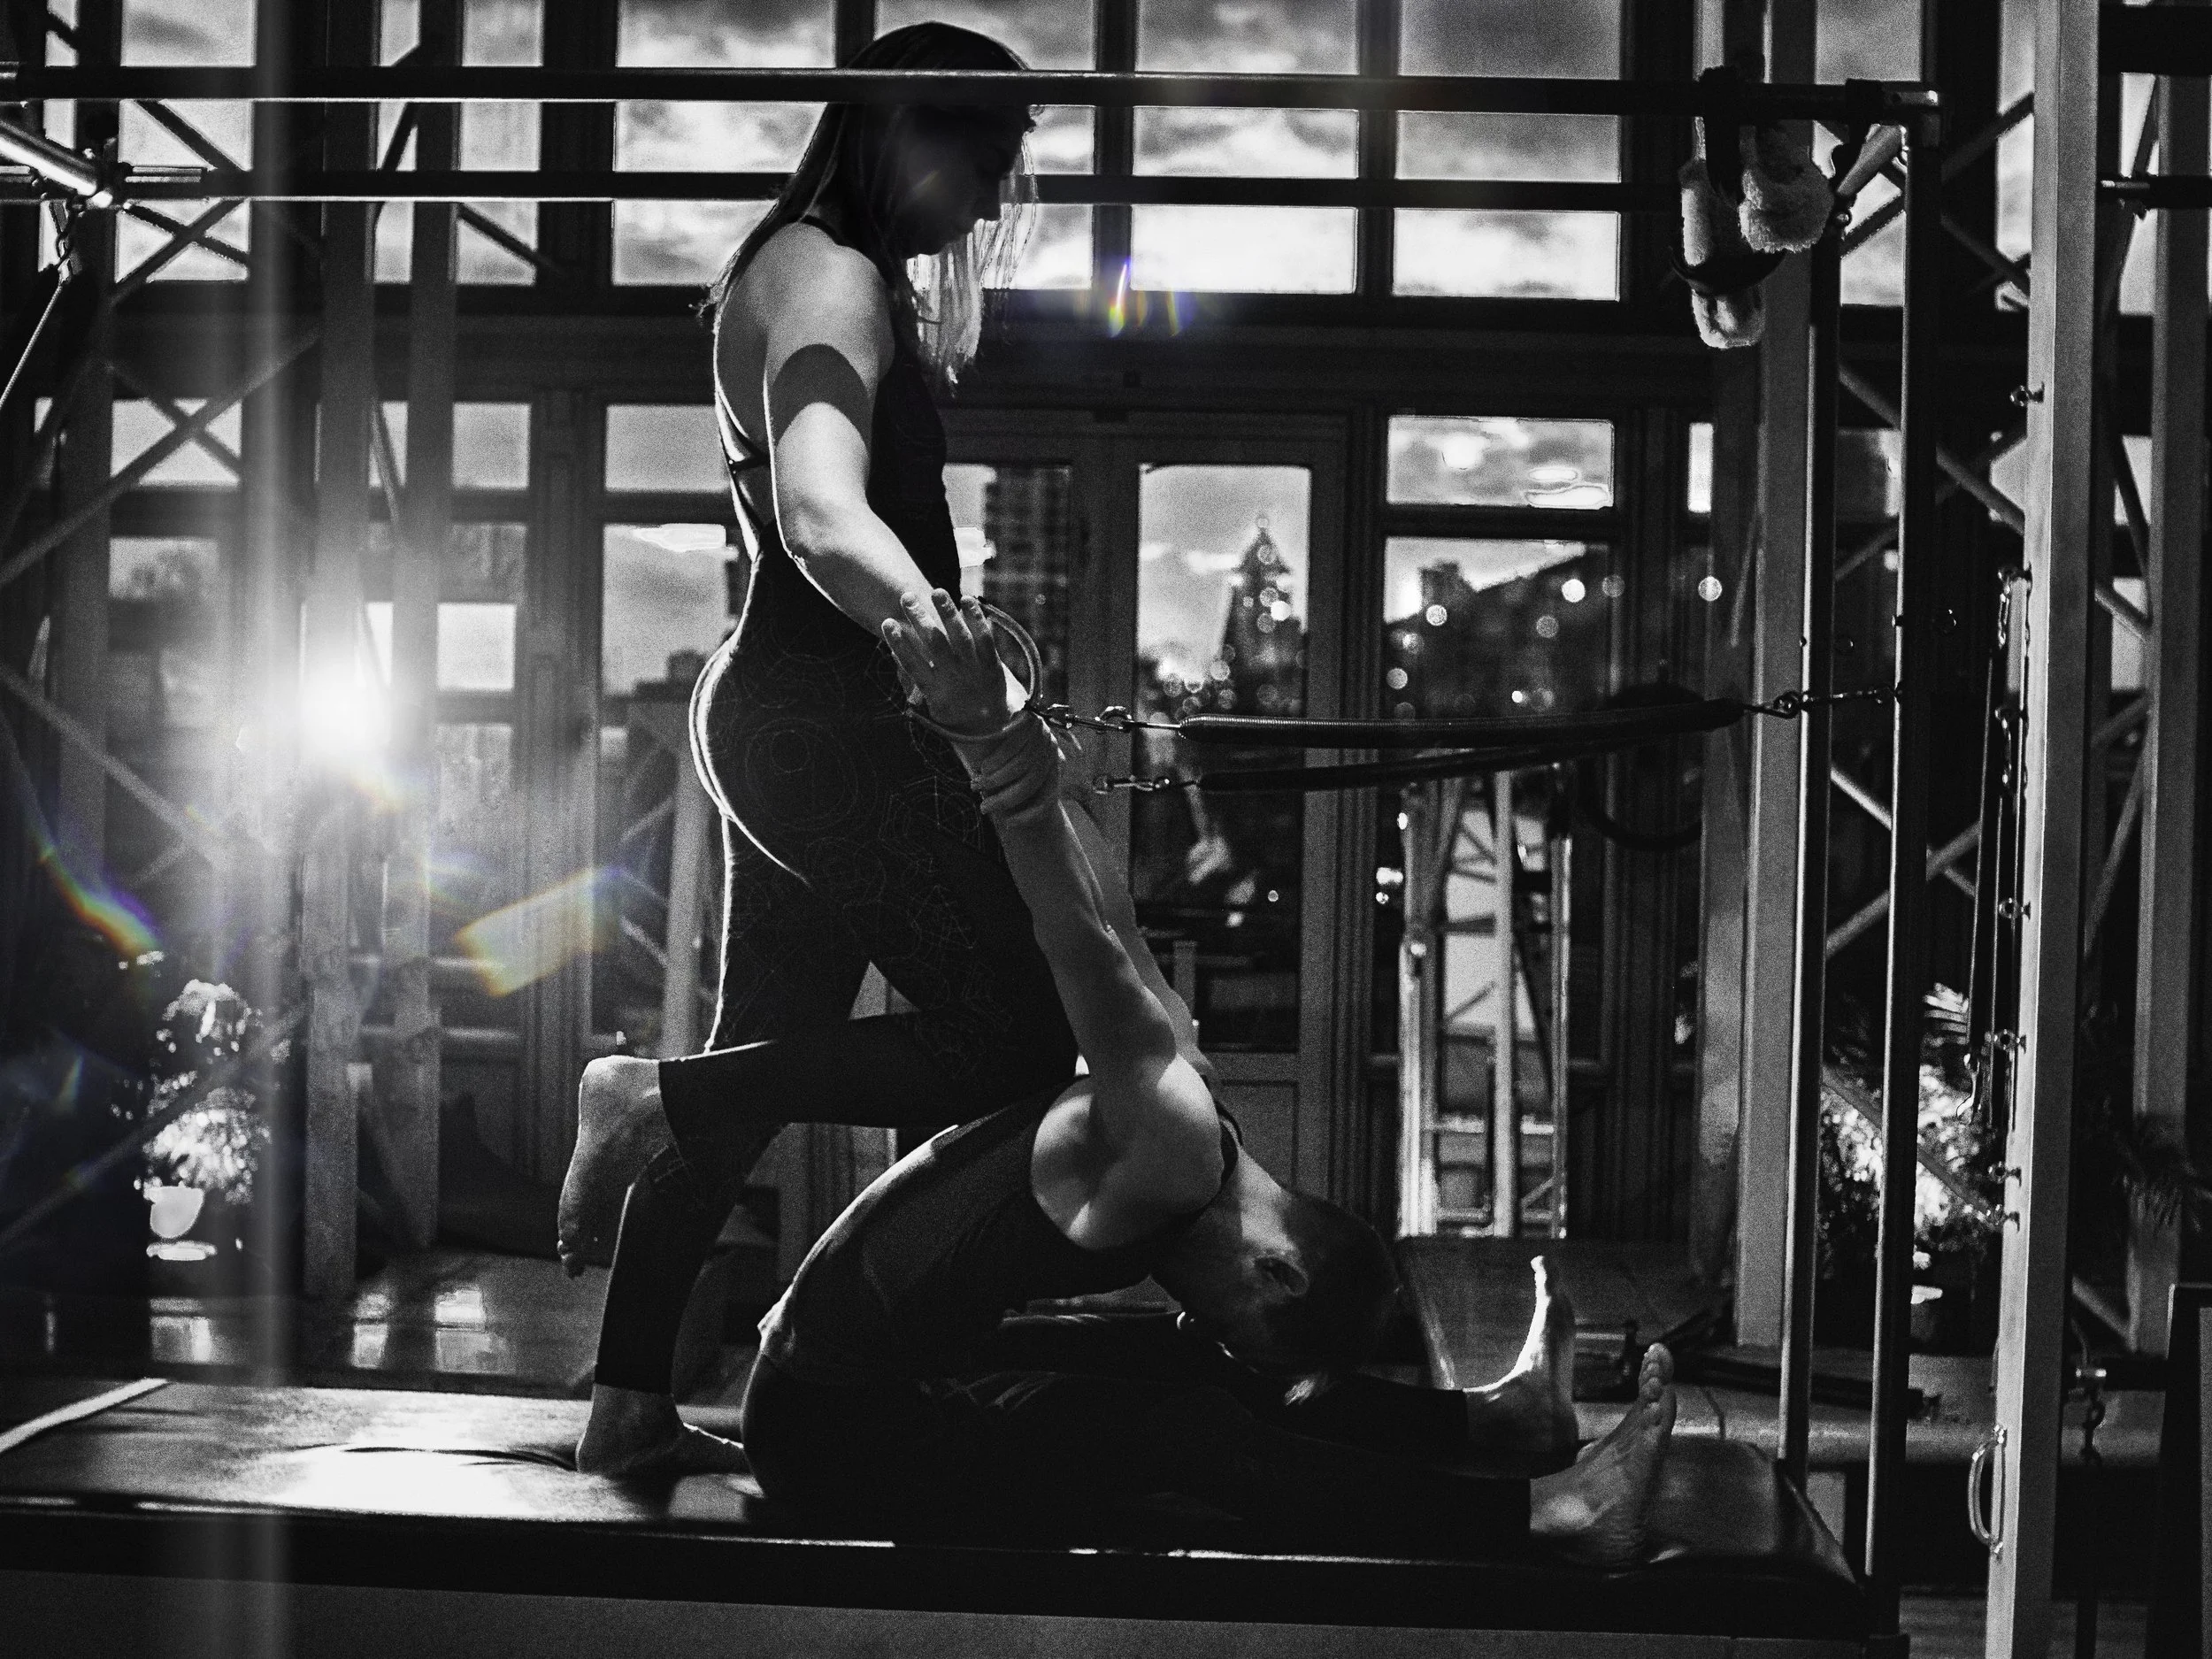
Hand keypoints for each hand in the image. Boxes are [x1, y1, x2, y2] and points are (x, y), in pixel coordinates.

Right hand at [881, 589, 1015, 736]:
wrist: (991, 730)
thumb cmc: (954, 713)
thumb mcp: (932, 705)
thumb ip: (914, 683)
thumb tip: (896, 658)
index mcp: (934, 691)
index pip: (912, 664)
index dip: (899, 642)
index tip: (887, 621)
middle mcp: (954, 679)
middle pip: (935, 644)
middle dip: (920, 619)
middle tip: (906, 597)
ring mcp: (974, 671)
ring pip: (960, 637)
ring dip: (947, 613)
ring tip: (936, 592)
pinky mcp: (993, 665)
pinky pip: (986, 639)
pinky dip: (977, 619)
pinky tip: (967, 599)